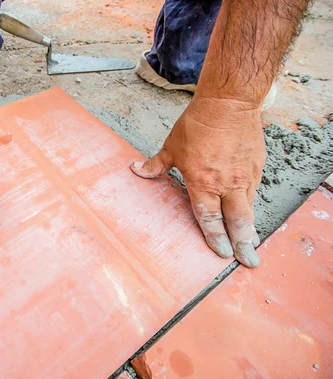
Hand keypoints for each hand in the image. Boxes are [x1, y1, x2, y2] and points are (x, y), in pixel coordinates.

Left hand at [131, 97, 264, 267]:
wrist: (229, 103)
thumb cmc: (198, 124)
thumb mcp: (172, 146)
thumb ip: (156, 165)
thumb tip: (136, 170)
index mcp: (203, 182)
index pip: (209, 218)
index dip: (215, 238)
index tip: (220, 253)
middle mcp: (227, 184)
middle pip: (237, 222)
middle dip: (242, 244)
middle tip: (248, 261)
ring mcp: (244, 176)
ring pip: (248, 209)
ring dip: (249, 228)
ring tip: (250, 244)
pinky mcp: (257, 166)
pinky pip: (254, 192)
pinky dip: (251, 206)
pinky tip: (250, 214)